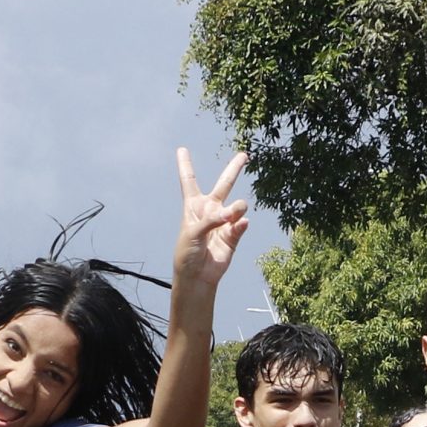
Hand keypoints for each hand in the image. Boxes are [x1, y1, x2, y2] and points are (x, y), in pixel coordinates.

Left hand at [172, 147, 250, 296]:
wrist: (197, 276)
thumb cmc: (187, 253)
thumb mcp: (192, 233)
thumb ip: (211, 220)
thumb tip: (233, 215)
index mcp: (193, 206)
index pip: (189, 180)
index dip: (185, 165)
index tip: (182, 149)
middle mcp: (210, 210)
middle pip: (224, 184)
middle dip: (234, 169)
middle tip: (245, 155)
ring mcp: (224, 222)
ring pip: (237, 206)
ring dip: (238, 207)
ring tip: (235, 213)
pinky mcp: (233, 236)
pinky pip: (240, 226)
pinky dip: (241, 225)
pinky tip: (241, 224)